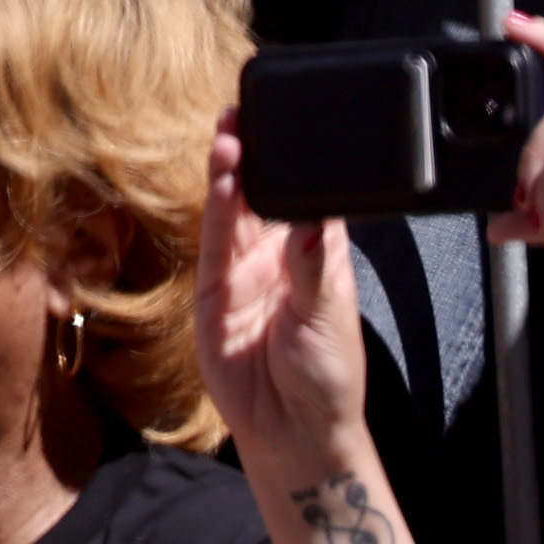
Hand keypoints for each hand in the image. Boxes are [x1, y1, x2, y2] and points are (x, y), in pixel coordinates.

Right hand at [195, 123, 378, 470]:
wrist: (293, 429)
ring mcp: (243, 271)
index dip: (298, 160)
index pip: (309, 196)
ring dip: (231, 173)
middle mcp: (278, 256)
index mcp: (320, 256)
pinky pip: (212, 244)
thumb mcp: (331, 318)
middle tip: (246, 113)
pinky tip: (220, 181)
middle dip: (255, 154)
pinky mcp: (213, 290)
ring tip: (230, 136)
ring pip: (234, 211)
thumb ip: (315, 269)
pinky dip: (216, 211)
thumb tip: (315, 223)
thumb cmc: (328, 376)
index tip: (288, 123)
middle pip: (264, 193)